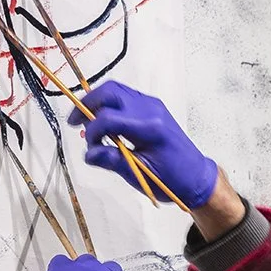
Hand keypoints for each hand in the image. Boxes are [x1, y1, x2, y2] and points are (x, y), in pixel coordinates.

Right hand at [70, 81, 218, 207]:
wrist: (195, 176)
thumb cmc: (172, 179)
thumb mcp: (139, 175)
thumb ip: (112, 161)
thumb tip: (89, 153)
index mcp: (149, 128)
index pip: (108, 118)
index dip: (92, 131)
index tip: (91, 146)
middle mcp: (150, 110)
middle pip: (110, 92)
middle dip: (87, 104)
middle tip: (74, 121)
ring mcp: (152, 105)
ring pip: (117, 90)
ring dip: (97, 102)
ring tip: (86, 122)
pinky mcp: (152, 107)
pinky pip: (125, 97)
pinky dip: (110, 104)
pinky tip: (104, 122)